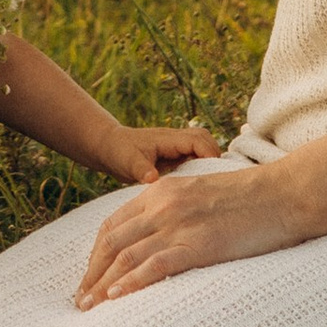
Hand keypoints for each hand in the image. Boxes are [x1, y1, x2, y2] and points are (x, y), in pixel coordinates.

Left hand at [73, 158, 302, 309]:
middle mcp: (162, 204)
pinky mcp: (198, 243)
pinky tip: (117, 299)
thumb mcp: (200, 197)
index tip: (88, 278)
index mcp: (161, 192)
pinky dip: (131, 282)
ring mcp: (179, 223)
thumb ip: (176, 213)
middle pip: (112, 242)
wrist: (283, 194)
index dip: (96, 255)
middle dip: (91, 273)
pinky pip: (156, 265)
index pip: (113, 225)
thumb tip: (161, 242)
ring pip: (127, 256)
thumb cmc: (248, 200)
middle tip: (79, 301)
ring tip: (88, 308)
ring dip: (103, 284)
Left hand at [105, 121, 222, 181]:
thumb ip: (141, 170)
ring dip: (209, 162)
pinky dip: (201, 167)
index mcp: (168, 139)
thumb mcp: (128, 162)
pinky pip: (195, 157)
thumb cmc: (118, 152)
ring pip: (202, 148)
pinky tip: (199, 187)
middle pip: (205, 140)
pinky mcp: (175, 156)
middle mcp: (176, 140)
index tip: (214, 173)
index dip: (209, 154)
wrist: (109, 147)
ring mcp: (176, 147)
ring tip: (210, 185)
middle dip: (214, 156)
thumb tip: (152, 179)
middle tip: (216, 180)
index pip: (198, 140)